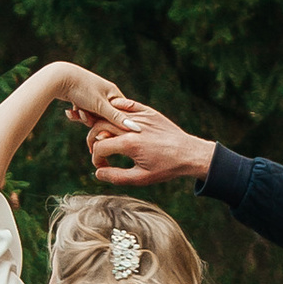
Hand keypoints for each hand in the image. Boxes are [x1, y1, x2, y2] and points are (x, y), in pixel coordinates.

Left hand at [44, 62, 123, 128]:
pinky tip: (69, 112)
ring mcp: (92, 94)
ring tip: (76, 112)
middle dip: (93, 120)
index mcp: (113, 92)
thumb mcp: (100, 106)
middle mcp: (104, 92)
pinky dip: (76, 113)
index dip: (114, 123)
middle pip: (105, 116)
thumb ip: (116, 118)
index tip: (105, 130)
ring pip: (92, 115)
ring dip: (83, 116)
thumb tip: (135, 128)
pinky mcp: (81, 97)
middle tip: (85, 117)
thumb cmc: (82, 89)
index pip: (121, 113)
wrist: (59, 77)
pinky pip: (82, 111)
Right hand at [86, 92, 215, 187]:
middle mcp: (133, 127)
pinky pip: (127, 105)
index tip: (102, 167)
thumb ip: (116, 176)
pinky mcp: (148, 112)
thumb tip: (97, 173)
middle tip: (97, 151)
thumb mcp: (141, 178)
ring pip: (111, 114)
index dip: (96, 159)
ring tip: (105, 138)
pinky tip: (116, 122)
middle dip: (93, 140)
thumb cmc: (166, 168)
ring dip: (103, 125)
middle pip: (99, 126)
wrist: (189, 153)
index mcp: (129, 144)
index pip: (99, 147)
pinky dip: (117, 111)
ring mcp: (141, 117)